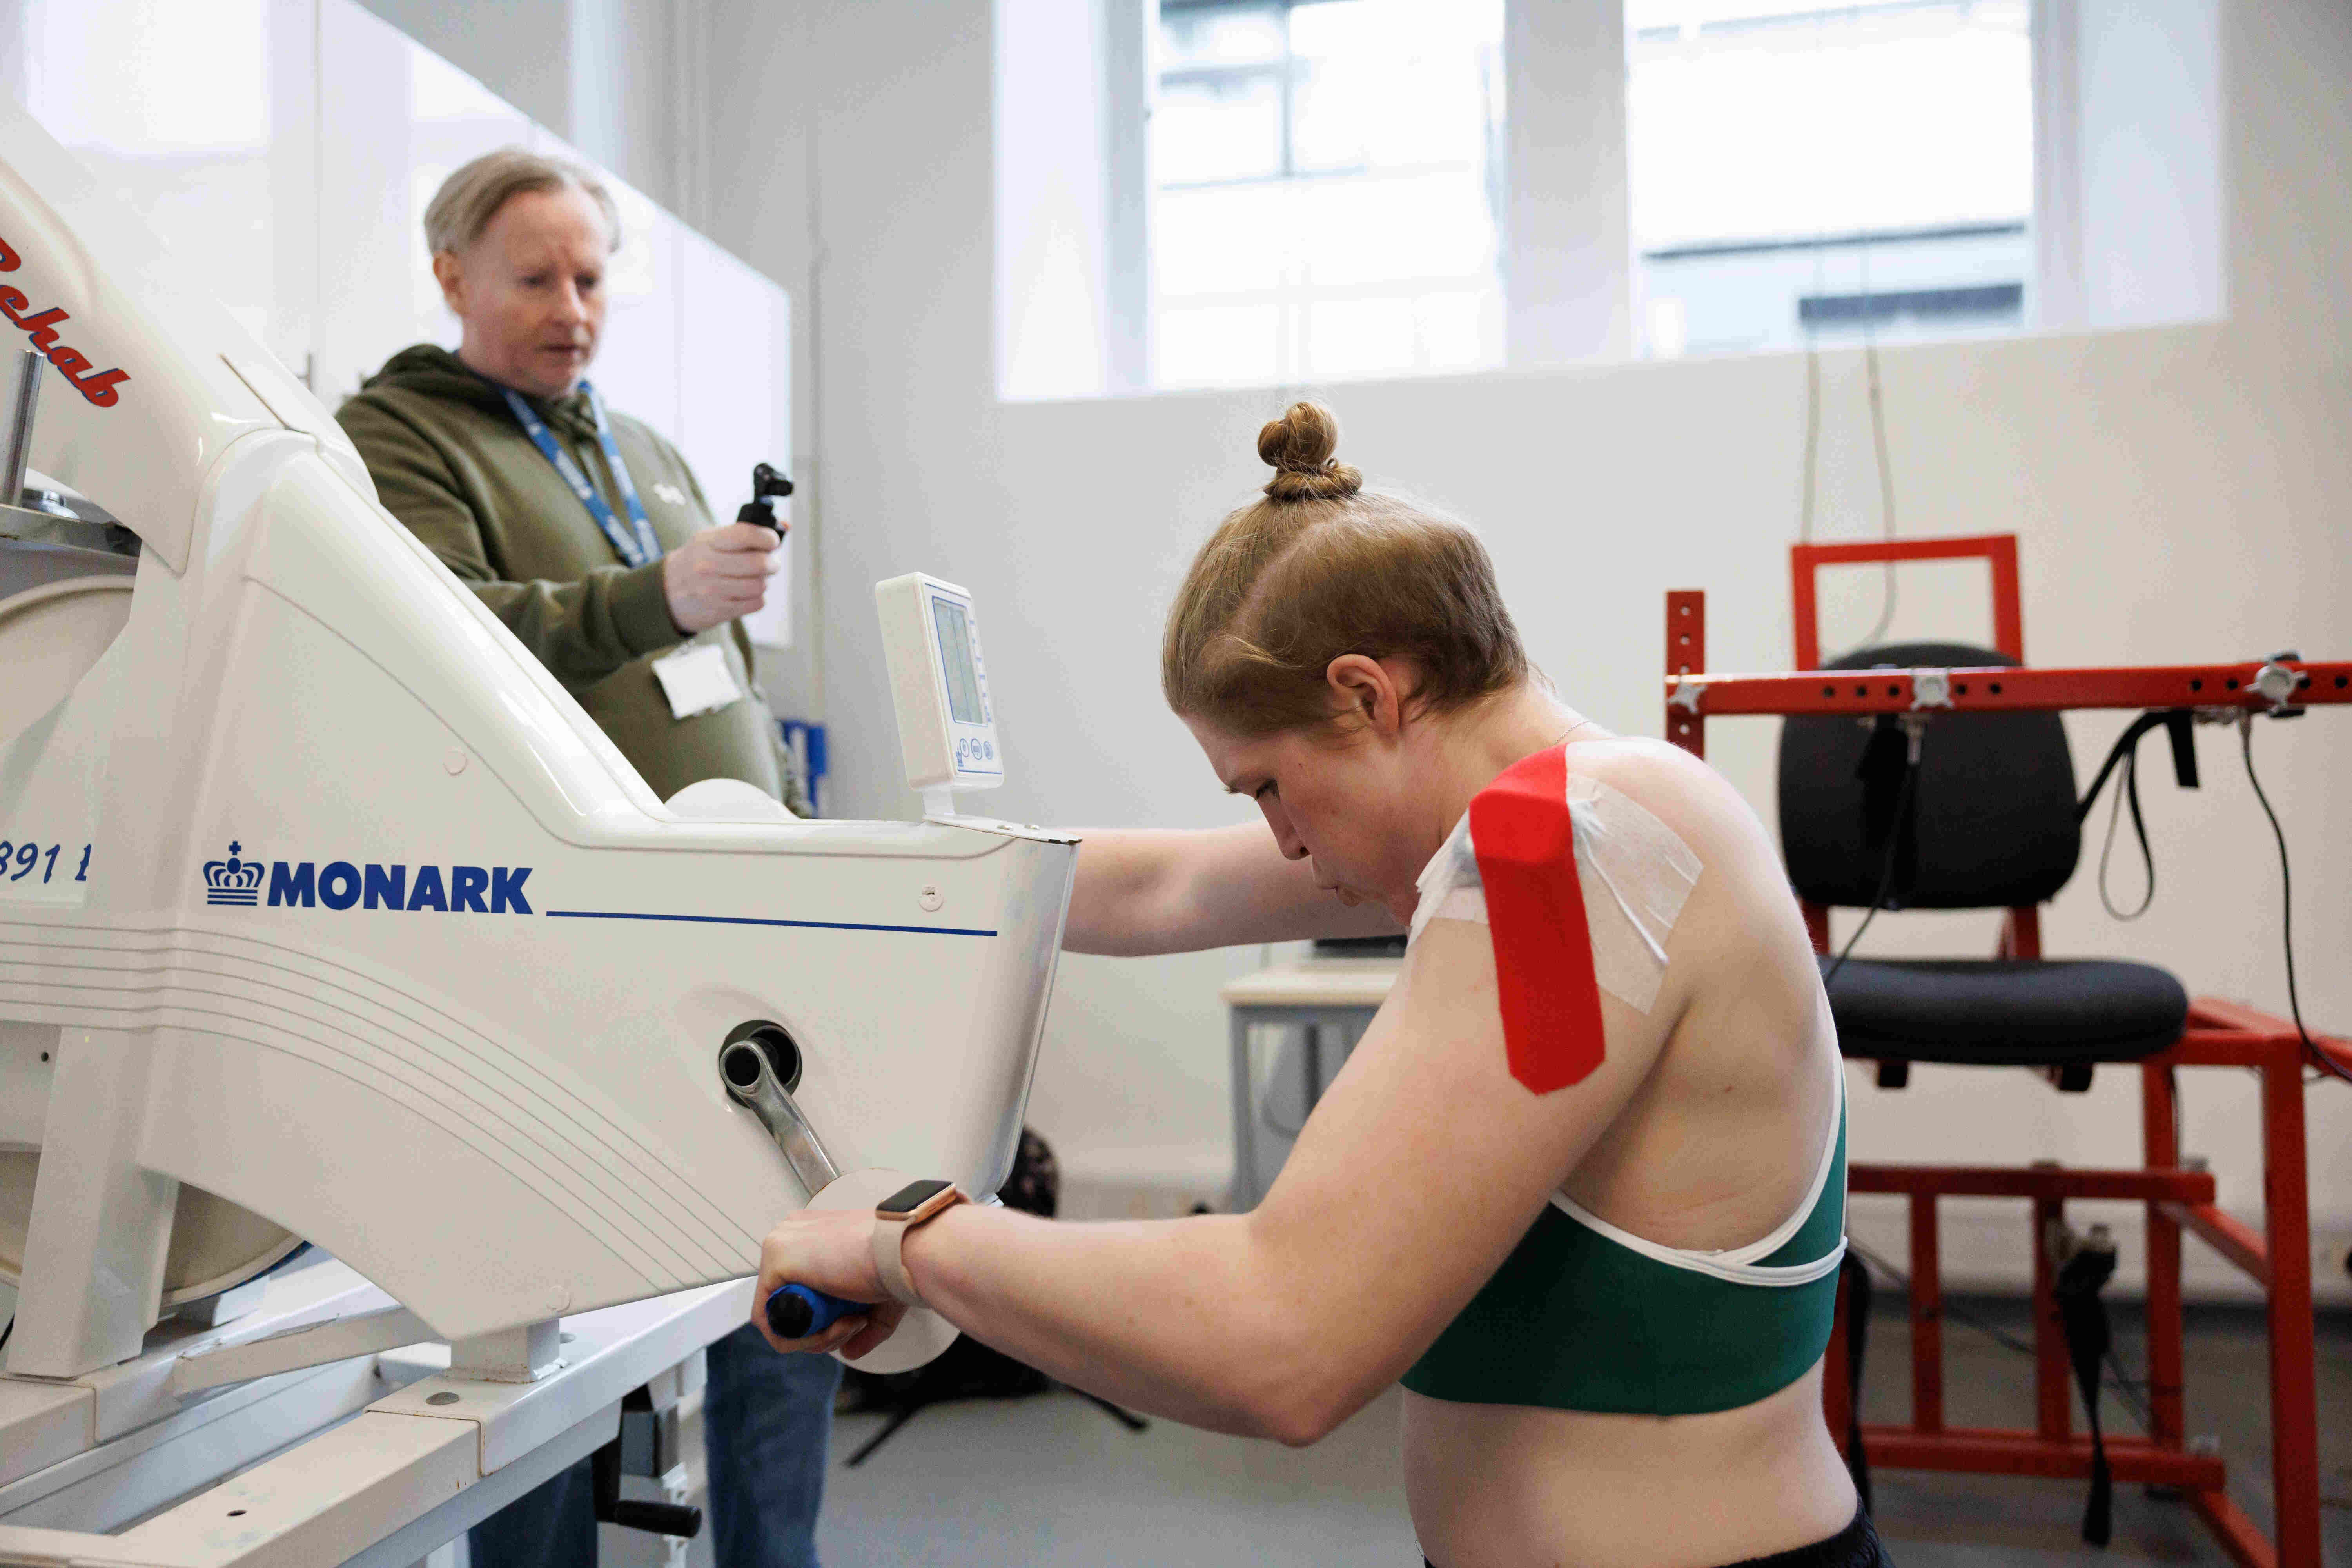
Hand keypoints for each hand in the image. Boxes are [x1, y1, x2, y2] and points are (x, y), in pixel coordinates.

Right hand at [662, 522, 781, 633]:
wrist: (667, 593)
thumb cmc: (696, 562)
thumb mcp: (710, 540)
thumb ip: (742, 533)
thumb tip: (784, 526)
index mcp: (707, 543)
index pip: (746, 534)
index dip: (767, 537)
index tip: (772, 541)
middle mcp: (708, 566)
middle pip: (759, 563)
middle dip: (771, 562)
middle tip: (769, 563)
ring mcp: (713, 590)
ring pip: (760, 585)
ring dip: (765, 581)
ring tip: (757, 577)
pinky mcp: (720, 610)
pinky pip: (756, 603)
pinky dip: (758, 597)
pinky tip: (748, 592)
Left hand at [752, 1207, 908, 1358]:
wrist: (906, 1252)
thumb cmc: (900, 1262)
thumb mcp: (877, 1299)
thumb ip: (861, 1325)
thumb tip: (849, 1351)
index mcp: (814, 1235)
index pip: (797, 1288)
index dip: (824, 1317)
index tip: (856, 1319)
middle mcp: (793, 1235)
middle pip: (787, 1303)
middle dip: (821, 1329)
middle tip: (853, 1324)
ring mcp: (781, 1245)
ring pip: (778, 1316)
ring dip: (818, 1336)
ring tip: (851, 1323)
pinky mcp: (775, 1259)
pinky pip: (769, 1320)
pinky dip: (800, 1338)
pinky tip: (833, 1327)